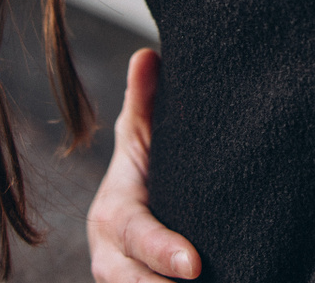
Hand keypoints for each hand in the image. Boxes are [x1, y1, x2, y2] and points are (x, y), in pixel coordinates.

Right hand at [86, 49, 200, 280]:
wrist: (132, 214)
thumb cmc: (141, 172)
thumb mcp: (139, 138)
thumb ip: (143, 103)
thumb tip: (148, 54)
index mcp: (112, 217)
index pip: (137, 237)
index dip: (163, 253)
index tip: (195, 265)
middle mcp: (112, 260)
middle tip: (202, 282)